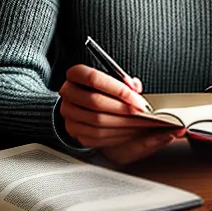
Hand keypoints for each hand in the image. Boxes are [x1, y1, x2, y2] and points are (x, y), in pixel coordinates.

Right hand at [58, 64, 184, 162]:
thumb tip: (136, 87)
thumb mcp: (113, 77)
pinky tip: (131, 131)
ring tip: (141, 123)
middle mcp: (68, 93)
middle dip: (124, 109)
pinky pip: (96, 136)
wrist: (83, 100)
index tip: (138, 99)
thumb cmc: (102, 86)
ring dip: (123, 124)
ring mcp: (68, 113)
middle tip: (144, 113)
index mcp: (76, 74)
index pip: (95, 79)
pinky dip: (116, 135)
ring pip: (97, 121)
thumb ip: (125, 81)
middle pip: (96, 102)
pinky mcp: (73, 130)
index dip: (119, 90)